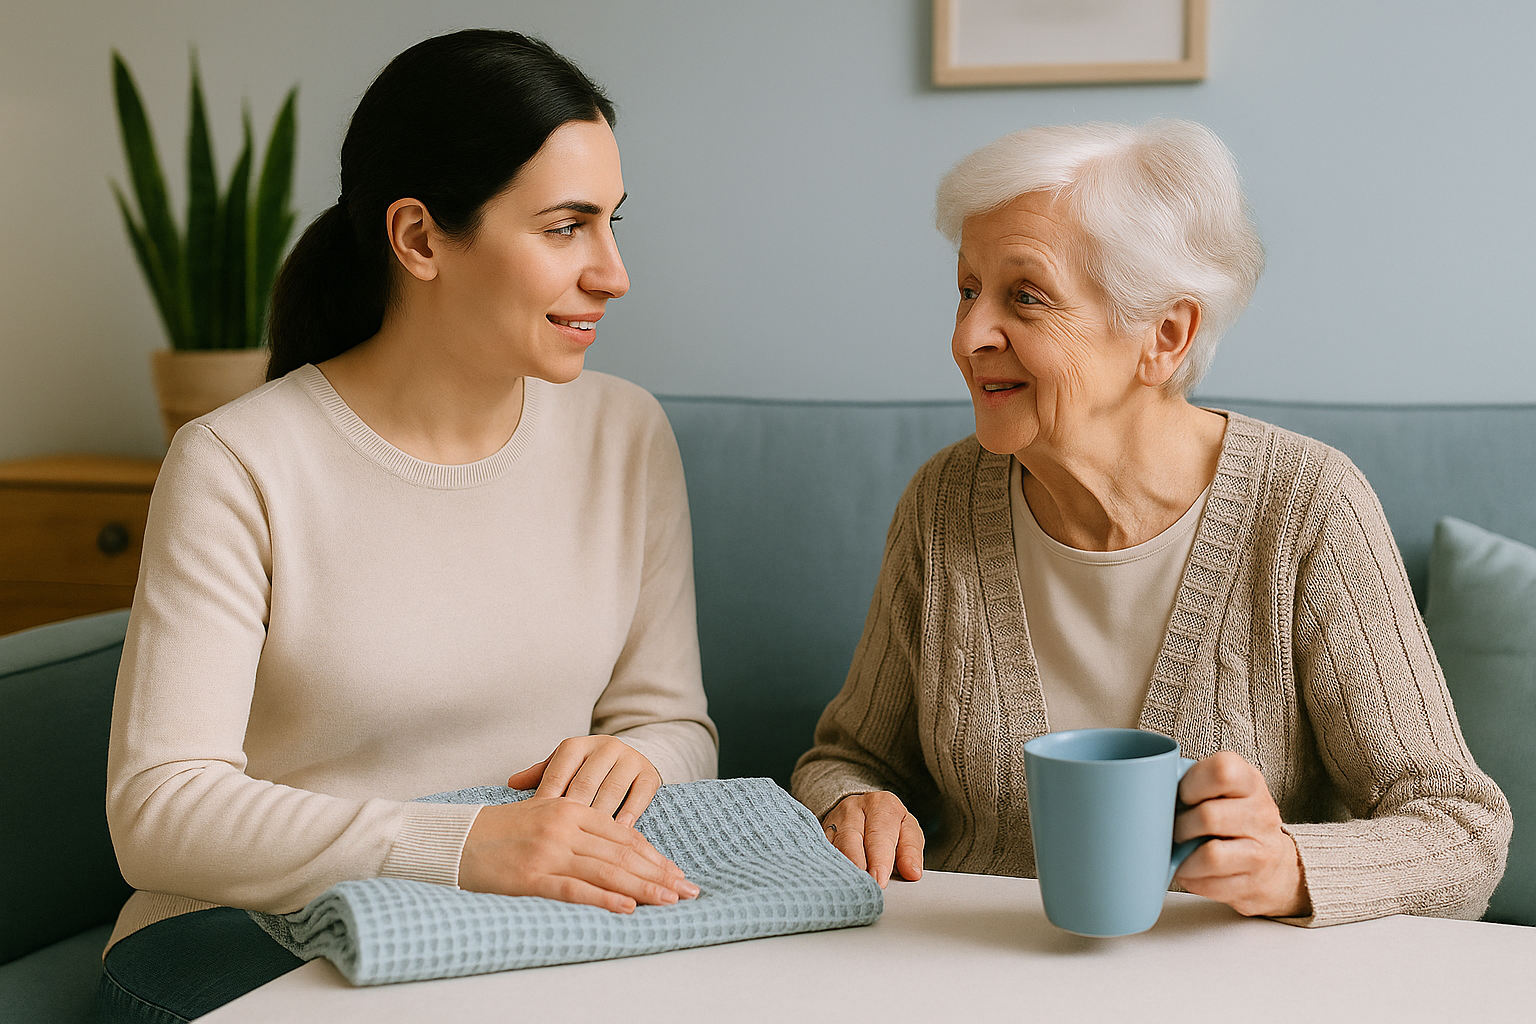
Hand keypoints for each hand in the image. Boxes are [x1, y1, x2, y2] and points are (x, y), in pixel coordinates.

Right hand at [458, 797, 697, 913]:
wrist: (454, 840)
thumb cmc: (501, 832)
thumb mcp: (545, 815)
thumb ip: (580, 829)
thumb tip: (620, 851)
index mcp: (570, 808)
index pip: (624, 835)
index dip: (654, 856)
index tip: (676, 873)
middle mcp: (564, 826)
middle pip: (622, 853)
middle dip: (659, 874)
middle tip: (687, 890)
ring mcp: (548, 851)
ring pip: (606, 870)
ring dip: (643, 888)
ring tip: (669, 901)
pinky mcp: (530, 877)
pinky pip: (575, 889)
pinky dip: (604, 899)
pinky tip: (627, 908)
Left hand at [508, 735, 661, 827]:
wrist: (628, 762)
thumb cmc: (586, 773)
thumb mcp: (563, 770)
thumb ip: (540, 776)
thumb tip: (511, 782)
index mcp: (576, 745)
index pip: (558, 773)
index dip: (547, 801)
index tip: (538, 827)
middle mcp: (604, 747)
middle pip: (585, 783)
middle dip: (573, 813)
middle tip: (561, 840)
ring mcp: (629, 758)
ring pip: (612, 790)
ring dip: (601, 817)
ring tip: (589, 842)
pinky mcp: (649, 773)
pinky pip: (639, 795)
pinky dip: (629, 815)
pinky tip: (618, 834)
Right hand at [822, 791, 923, 887]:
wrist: (862, 810)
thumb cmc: (889, 826)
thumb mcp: (907, 832)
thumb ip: (911, 851)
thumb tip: (912, 873)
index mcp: (882, 805)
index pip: (881, 833)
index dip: (880, 859)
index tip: (880, 880)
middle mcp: (855, 808)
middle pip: (852, 837)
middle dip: (858, 864)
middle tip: (866, 886)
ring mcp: (834, 820)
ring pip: (834, 845)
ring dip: (842, 868)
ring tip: (850, 887)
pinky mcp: (820, 833)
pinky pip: (822, 850)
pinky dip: (828, 867)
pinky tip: (834, 881)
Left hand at [1172, 751, 1311, 917]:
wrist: (1275, 866)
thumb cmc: (1235, 820)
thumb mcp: (1224, 791)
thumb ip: (1194, 783)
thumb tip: (1148, 789)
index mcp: (1249, 782)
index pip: (1222, 771)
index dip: (1192, 784)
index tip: (1182, 796)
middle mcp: (1261, 814)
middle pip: (1208, 816)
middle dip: (1180, 826)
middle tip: (1175, 829)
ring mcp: (1261, 851)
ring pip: (1210, 855)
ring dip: (1184, 857)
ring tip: (1181, 852)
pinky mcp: (1254, 884)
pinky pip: (1211, 884)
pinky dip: (1193, 879)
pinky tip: (1193, 870)